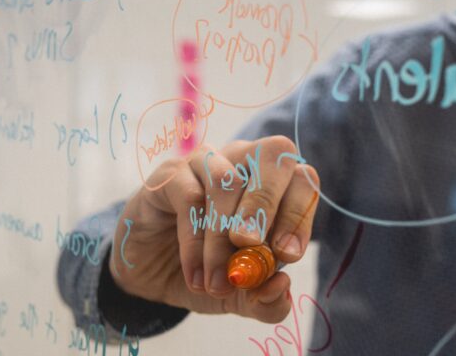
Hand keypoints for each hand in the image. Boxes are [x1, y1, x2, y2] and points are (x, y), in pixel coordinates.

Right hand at [109, 135, 319, 322]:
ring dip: (223, 238)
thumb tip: (281, 286)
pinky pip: (190, 196)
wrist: (152, 274)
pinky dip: (195, 241)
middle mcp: (245, 162)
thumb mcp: (242, 296)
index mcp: (275, 185)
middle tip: (251, 248)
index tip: (286, 256)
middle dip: (266, 206)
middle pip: (273, 155)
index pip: (303, 179)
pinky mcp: (171, 174)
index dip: (300, 214)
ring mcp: (208, 162)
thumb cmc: (208, 271)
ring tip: (217, 283)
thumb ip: (266, 299)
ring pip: (228, 181)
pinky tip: (195, 275)